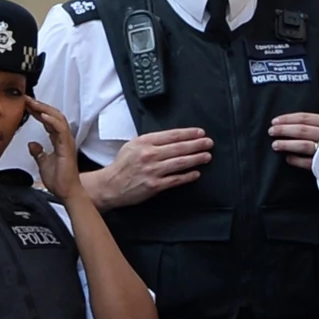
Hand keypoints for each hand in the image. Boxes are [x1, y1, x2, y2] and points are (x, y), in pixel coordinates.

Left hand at [26, 98, 82, 200]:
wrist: (66, 191)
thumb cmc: (59, 180)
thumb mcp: (43, 163)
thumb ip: (38, 152)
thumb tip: (32, 144)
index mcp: (58, 140)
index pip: (48, 120)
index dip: (37, 111)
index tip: (26, 104)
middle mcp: (63, 138)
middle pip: (53, 115)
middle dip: (40, 105)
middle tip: (27, 99)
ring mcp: (66, 141)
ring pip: (57, 118)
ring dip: (44, 109)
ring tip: (33, 103)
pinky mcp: (66, 146)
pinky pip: (60, 129)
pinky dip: (51, 120)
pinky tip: (43, 114)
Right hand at [99, 127, 213, 206]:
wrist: (110, 185)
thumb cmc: (122, 165)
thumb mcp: (134, 145)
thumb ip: (152, 141)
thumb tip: (174, 138)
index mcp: (145, 142)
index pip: (172, 135)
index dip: (189, 133)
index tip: (200, 133)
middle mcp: (149, 155)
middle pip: (179, 148)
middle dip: (197, 145)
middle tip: (209, 143)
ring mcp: (153, 170)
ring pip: (180, 163)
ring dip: (196, 159)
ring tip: (207, 156)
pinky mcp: (155, 185)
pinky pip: (175, 180)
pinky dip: (187, 176)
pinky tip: (196, 173)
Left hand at [269, 112, 318, 169]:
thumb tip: (299, 124)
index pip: (306, 118)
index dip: (288, 119)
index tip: (275, 121)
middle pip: (302, 130)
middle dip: (284, 130)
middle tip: (271, 131)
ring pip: (304, 145)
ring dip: (287, 144)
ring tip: (275, 145)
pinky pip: (309, 163)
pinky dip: (297, 160)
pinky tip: (288, 159)